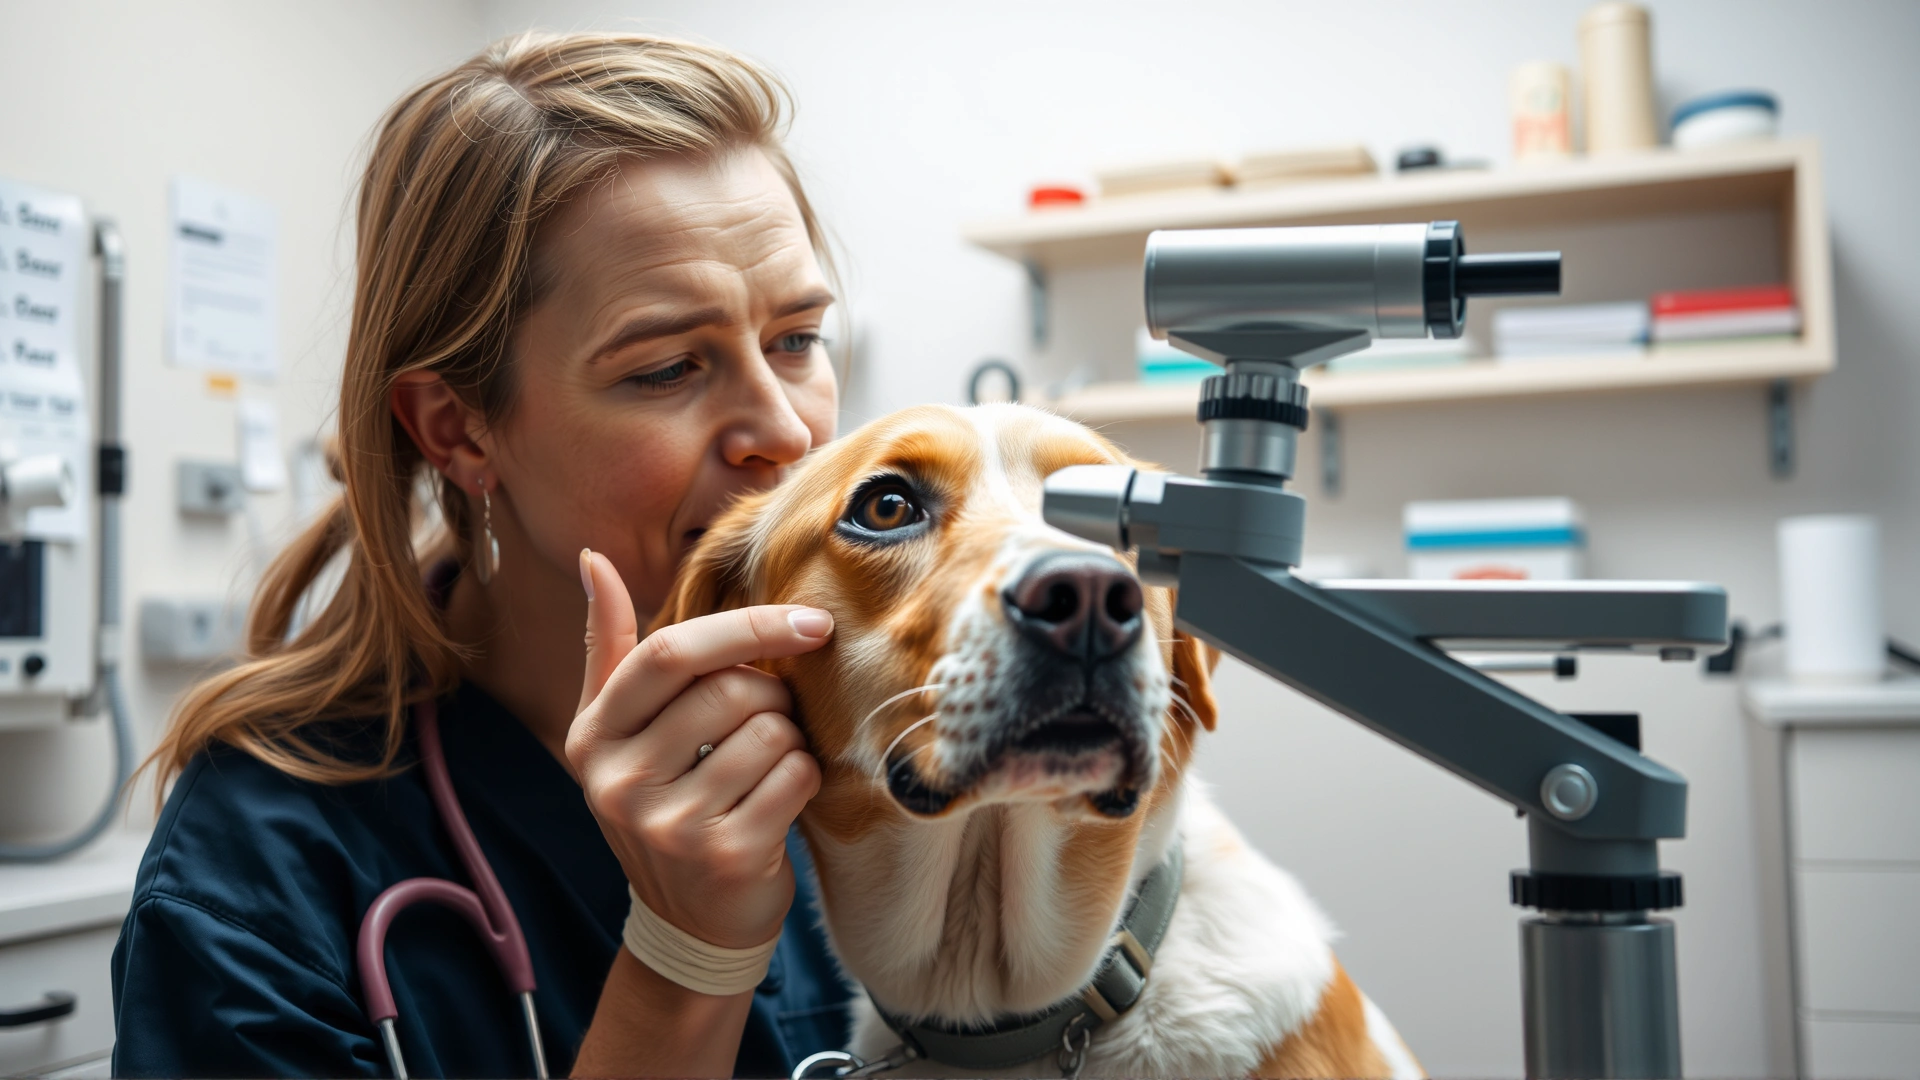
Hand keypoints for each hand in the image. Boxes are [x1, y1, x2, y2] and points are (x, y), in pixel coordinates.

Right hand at [568, 549, 829, 950]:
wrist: (691, 922)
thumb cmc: (668, 802)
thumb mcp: (622, 730)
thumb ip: (610, 647)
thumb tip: (592, 561)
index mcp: (593, 736)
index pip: (669, 652)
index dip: (746, 626)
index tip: (810, 622)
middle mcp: (618, 781)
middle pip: (729, 690)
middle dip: (772, 693)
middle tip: (771, 718)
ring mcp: (667, 825)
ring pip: (769, 732)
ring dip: (791, 739)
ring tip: (768, 764)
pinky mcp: (723, 856)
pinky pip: (795, 777)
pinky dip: (807, 778)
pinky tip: (782, 798)